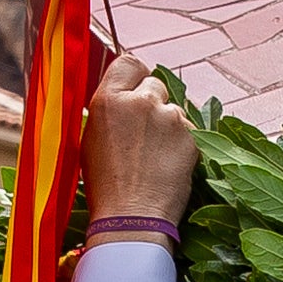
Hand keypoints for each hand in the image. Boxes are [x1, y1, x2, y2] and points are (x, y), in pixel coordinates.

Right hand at [81, 48, 195, 230]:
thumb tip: (121, 99)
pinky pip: (189, 129)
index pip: (129, 62)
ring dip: (168, 125)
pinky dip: (182, 143)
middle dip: (151, 103)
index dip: (134, 76)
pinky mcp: (191, 135)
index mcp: (109, 100)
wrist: (132, 219)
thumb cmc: (106, 187)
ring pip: (173, 108)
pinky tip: (168, 165)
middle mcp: (141, 101)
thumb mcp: (90, 140)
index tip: (135, 90)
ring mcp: (169, 117)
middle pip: (154, 83)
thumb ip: (109, 111)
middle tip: (143, 134)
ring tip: (154, 156)